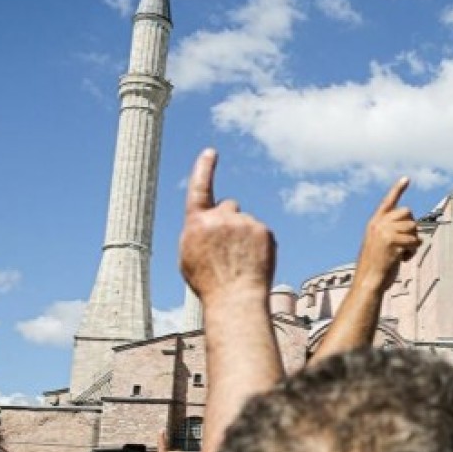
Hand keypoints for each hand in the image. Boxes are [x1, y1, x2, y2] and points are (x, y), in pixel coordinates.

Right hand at [179, 149, 275, 306]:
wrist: (235, 298)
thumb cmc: (209, 282)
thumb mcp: (189, 255)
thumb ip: (198, 231)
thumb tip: (210, 220)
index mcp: (196, 222)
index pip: (200, 188)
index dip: (204, 169)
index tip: (210, 153)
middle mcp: (220, 216)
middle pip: (229, 205)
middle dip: (229, 218)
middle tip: (229, 246)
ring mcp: (244, 221)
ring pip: (245, 221)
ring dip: (244, 235)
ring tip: (240, 261)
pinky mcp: (263, 230)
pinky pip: (261, 232)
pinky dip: (259, 244)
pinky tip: (254, 262)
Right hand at [353, 177, 419, 293]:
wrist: (368, 282)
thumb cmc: (374, 267)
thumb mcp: (378, 245)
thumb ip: (389, 232)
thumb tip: (410, 226)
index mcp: (374, 223)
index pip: (387, 202)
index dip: (397, 189)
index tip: (406, 179)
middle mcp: (379, 224)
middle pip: (408, 213)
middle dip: (412, 227)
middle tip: (405, 242)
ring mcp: (385, 232)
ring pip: (413, 228)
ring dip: (413, 243)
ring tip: (401, 254)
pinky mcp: (393, 242)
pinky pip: (414, 241)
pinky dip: (412, 252)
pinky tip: (402, 260)